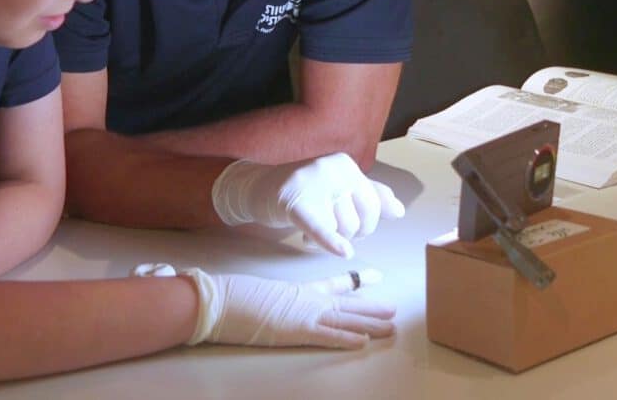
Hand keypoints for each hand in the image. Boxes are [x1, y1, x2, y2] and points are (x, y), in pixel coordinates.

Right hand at [183, 267, 394, 347]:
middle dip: (371, 307)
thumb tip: (271, 302)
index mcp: (298, 291)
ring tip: (390, 327)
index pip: (333, 284)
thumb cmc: (234, 297)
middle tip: (394, 309)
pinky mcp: (296, 331)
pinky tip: (362, 341)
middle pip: (346, 303)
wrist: (222, 300)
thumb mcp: (260, 294)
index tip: (374, 276)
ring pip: (344, 319)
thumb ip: (273, 298)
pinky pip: (327, 335)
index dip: (355, 282)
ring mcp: (303, 314)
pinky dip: (346, 338)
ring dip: (369, 324)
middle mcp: (306, 300)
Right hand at [211, 152, 404, 257]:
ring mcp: (312, 182)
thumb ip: (369, 195)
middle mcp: (332, 168)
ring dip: (328, 240)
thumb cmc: (303, 192)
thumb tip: (399, 210)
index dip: (366, 223)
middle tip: (328, 230)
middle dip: (348, 234)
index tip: (352, 227)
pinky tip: (343, 252)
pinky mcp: (293, 201)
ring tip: (311, 232)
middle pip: (359, 220)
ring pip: (341, 228)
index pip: (374, 205)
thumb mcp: (338, 188)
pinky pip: (320, 225)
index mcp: (346, 165)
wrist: (258, 188)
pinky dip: (331, 240)